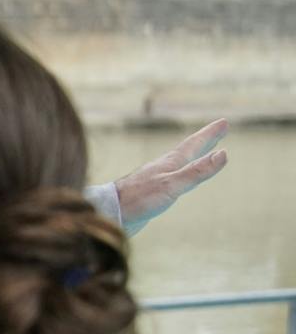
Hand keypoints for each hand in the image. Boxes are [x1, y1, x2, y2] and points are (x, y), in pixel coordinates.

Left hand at [113, 119, 227, 235]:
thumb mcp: (172, 185)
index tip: (224, 122)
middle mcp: (163, 167)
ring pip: (180, 163)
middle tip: (219, 130)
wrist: (110, 212)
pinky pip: (172, 177)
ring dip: (194, 155)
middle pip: (188, 150)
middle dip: (205, 140)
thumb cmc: (139, 198)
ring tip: (202, 152)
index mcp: (170, 163)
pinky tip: (178, 178)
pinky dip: (182, 172)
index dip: (210, 134)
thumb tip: (223, 154)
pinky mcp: (149, 191)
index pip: (194, 144)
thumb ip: (197, 171)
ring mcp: (155, 178)